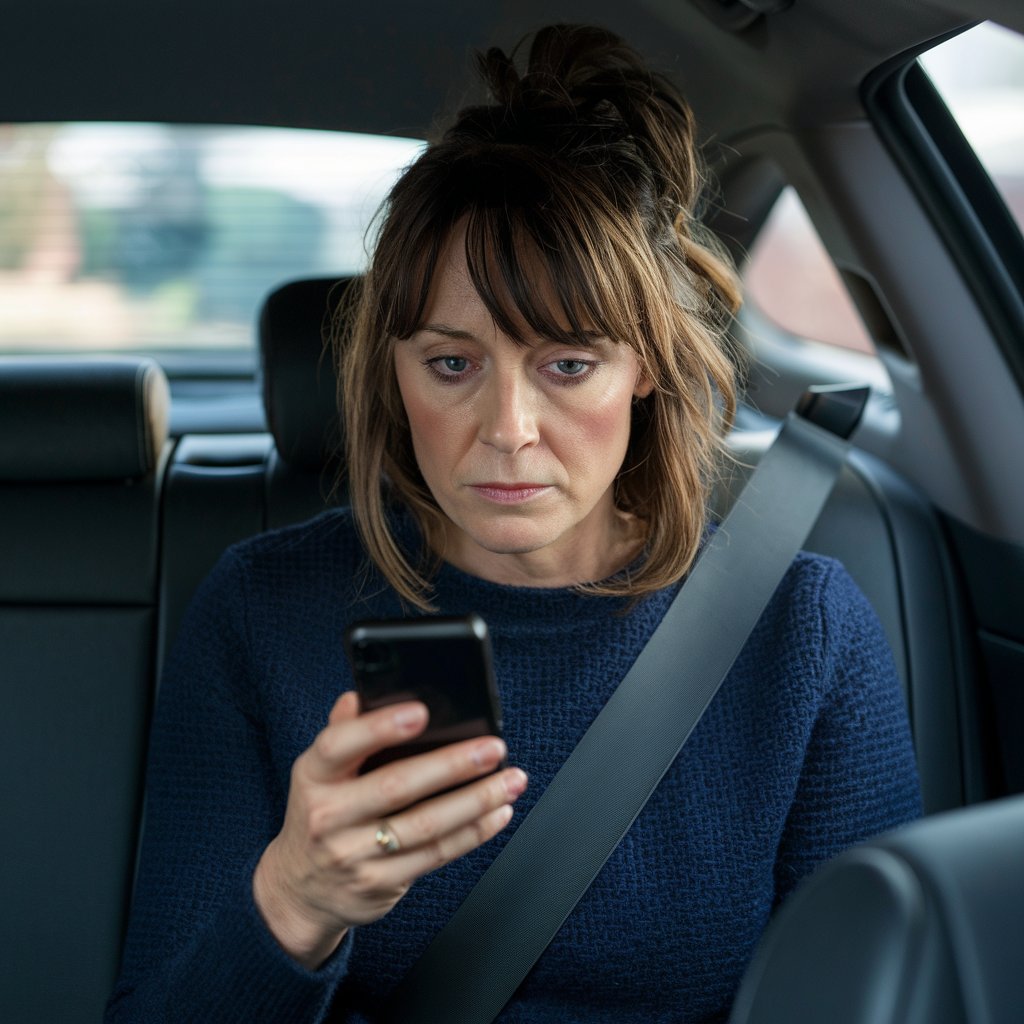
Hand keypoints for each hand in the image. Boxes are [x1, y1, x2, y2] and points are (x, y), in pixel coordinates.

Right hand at [253, 691, 526, 967]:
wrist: (301, 890)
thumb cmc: (322, 814)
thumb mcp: (319, 773)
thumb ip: (342, 732)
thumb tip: (358, 695)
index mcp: (313, 776)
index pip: (339, 745)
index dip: (380, 727)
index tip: (422, 712)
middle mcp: (328, 816)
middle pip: (396, 786)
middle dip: (452, 764)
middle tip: (492, 747)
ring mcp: (353, 854)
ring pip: (425, 825)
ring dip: (476, 801)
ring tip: (510, 780)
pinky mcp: (380, 884)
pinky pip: (435, 856)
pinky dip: (473, 833)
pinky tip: (497, 813)